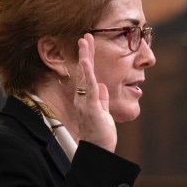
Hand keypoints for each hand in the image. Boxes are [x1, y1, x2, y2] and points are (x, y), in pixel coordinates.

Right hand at [75, 34, 116, 151]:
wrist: (98, 151)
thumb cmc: (100, 135)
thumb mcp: (103, 114)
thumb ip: (102, 100)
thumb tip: (104, 88)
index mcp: (87, 98)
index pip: (87, 75)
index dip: (88, 59)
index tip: (88, 45)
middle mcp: (83, 98)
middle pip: (83, 71)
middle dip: (85, 52)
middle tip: (85, 35)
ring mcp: (85, 102)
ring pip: (85, 75)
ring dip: (85, 57)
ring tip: (84, 40)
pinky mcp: (91, 107)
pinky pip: (89, 87)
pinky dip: (87, 73)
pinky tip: (86, 61)